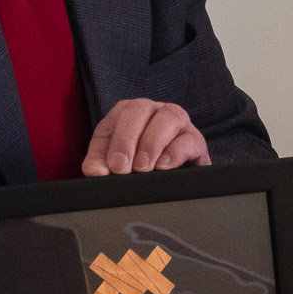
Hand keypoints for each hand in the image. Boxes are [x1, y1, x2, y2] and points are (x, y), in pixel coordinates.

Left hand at [82, 97, 208, 173]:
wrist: (178, 183)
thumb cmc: (143, 169)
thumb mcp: (119, 166)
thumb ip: (102, 165)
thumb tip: (96, 171)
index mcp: (127, 116)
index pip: (111, 123)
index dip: (106, 145)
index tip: (105, 169)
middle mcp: (152, 112)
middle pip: (138, 109)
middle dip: (126, 139)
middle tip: (122, 168)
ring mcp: (177, 123)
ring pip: (168, 116)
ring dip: (152, 143)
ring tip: (143, 168)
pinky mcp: (196, 141)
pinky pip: (189, 138)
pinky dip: (175, 152)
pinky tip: (164, 166)